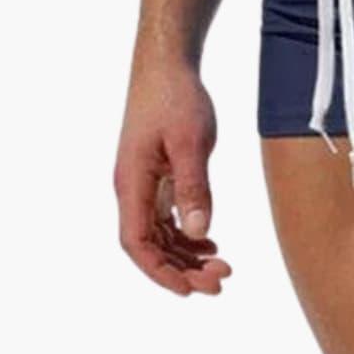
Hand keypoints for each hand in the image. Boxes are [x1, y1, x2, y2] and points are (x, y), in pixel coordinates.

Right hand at [114, 64, 231, 294]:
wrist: (167, 64)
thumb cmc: (176, 96)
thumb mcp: (190, 141)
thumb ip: (193, 186)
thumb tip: (197, 232)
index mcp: (132, 183)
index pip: (138, 243)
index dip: (161, 271)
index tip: (191, 288)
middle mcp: (132, 188)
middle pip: (150, 244)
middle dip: (182, 268)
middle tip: (221, 279)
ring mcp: (142, 181)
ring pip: (159, 232)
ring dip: (186, 253)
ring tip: (221, 264)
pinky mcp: (155, 172)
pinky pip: (166, 215)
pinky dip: (185, 232)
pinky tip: (209, 241)